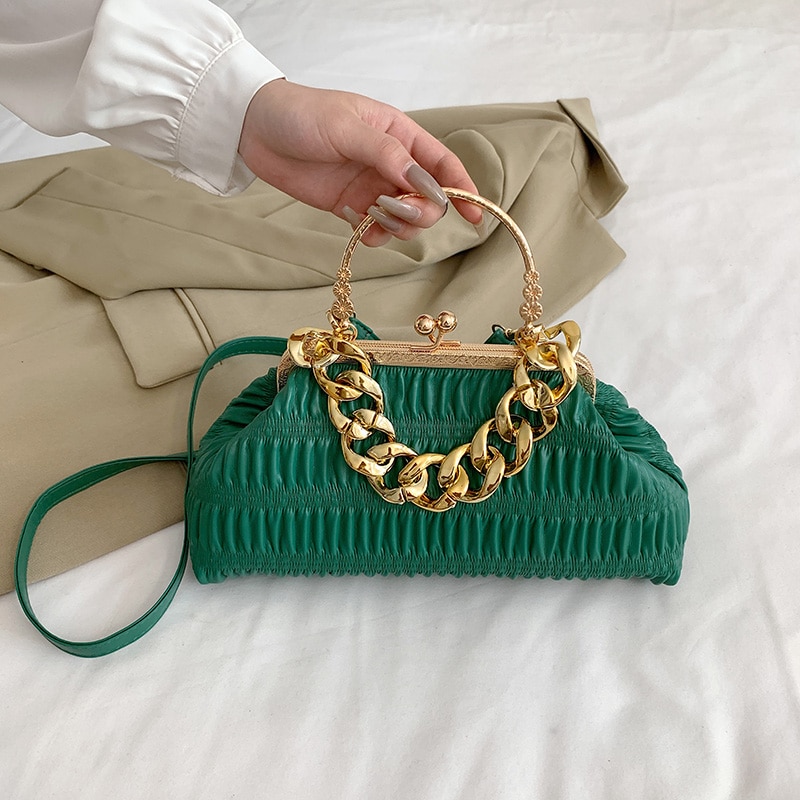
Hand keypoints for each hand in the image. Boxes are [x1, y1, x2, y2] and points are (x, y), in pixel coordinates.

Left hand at [238, 79, 481, 245]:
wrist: (255, 130)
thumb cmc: (302, 115)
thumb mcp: (348, 128)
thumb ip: (389, 157)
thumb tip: (427, 185)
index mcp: (400, 136)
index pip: (443, 165)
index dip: (464, 190)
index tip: (475, 217)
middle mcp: (391, 164)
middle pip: (429, 200)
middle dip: (421, 211)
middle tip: (394, 209)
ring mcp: (371, 186)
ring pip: (405, 219)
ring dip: (398, 225)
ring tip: (370, 214)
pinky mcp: (350, 206)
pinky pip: (378, 229)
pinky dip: (376, 234)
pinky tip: (358, 223)